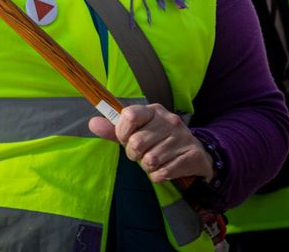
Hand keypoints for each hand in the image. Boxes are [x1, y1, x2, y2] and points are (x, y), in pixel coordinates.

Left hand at [87, 104, 213, 183]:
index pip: (129, 115)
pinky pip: (163, 173)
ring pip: (150, 160)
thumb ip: (114, 129)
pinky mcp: (192, 156)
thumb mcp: (138, 131)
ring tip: (153, 161)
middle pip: (136, 143)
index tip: (125, 139)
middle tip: (140, 154)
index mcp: (153, 111)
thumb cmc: (159, 141)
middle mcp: (169, 121)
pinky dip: (158, 176)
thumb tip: (92, 123)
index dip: (121, 132)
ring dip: (147, 167)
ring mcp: (182, 138)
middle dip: (133, 154)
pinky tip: (164, 169)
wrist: (196, 153)